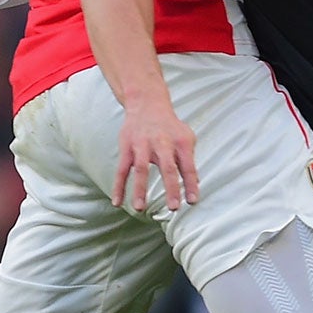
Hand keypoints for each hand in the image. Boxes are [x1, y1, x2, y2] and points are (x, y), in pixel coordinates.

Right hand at [112, 98, 199, 212]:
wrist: (147, 103)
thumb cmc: (170, 127)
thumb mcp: (186, 139)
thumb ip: (189, 162)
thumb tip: (194, 186)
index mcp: (180, 142)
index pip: (188, 166)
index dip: (191, 184)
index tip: (192, 201)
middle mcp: (162, 142)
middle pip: (167, 167)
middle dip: (171, 188)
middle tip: (173, 207)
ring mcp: (142, 144)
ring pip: (141, 169)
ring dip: (140, 189)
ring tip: (140, 208)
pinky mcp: (127, 147)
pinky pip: (122, 169)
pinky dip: (119, 186)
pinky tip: (117, 202)